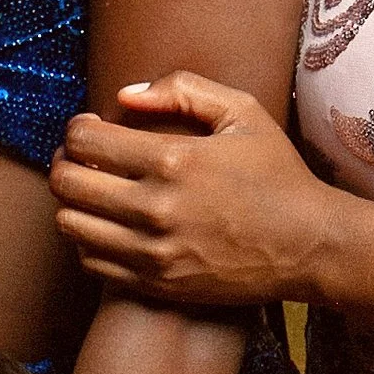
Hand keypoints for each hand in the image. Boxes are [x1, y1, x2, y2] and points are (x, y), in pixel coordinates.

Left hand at [51, 72, 331, 306]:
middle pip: (67, 183)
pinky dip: (88, 240)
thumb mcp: (243, 112)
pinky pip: (91, 262)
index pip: (84, 141)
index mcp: (174, 160)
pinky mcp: (156, 284)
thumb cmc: (277, 175)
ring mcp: (153, 252)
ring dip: (72, 202)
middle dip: (64, 162)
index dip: (77, 129)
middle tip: (80, 158)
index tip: (89, 128)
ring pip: (70, 225)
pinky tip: (108, 225)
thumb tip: (125, 96)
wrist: (308, 245)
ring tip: (92, 191)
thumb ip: (183, 90)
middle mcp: (155, 209)